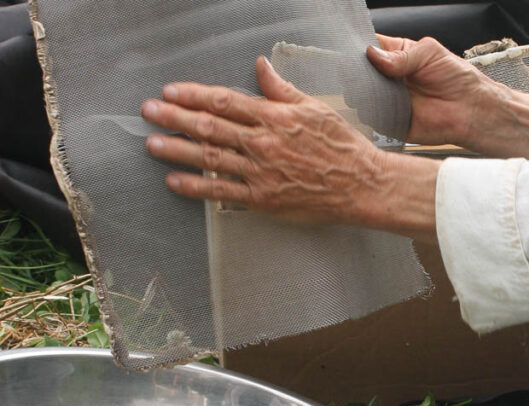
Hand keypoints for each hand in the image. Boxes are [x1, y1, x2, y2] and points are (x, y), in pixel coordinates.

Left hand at [141, 56, 438, 239]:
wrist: (362, 185)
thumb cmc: (342, 146)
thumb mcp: (314, 108)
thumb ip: (281, 90)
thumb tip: (260, 66)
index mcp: (274, 117)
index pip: (224, 101)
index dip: (193, 95)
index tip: (170, 92)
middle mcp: (263, 142)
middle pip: (209, 126)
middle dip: (174, 117)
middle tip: (148, 111)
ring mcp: (261, 172)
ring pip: (209, 157)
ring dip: (176, 149)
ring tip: (152, 143)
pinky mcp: (263, 198)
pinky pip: (222, 192)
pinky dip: (195, 187)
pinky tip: (174, 181)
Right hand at [367, 35, 491, 147]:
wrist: (470, 110)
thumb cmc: (457, 79)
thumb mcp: (430, 53)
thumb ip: (400, 55)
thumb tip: (372, 54)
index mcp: (396, 55)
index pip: (368, 46)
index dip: (359, 47)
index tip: (354, 49)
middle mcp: (388, 77)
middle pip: (360, 71)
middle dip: (357, 70)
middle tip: (362, 70)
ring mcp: (386, 99)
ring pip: (361, 93)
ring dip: (363, 90)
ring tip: (376, 88)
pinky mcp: (389, 120)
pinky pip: (371, 116)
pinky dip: (371, 111)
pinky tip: (380, 105)